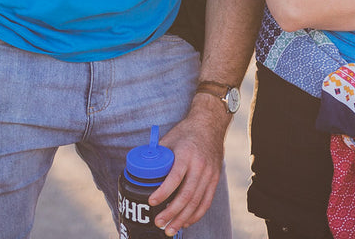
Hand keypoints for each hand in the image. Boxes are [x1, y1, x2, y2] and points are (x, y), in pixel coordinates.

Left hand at [151, 97, 229, 235]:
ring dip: (182, 218)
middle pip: (186, 195)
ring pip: (196, 202)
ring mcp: (209, 173)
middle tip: (158, 222)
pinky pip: (206, 201)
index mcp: (186, 154)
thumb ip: (157, 156)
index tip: (151, 202)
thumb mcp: (169, 139)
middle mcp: (200, 165)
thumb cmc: (186, 133)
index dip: (163, 192)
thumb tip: (139, 170)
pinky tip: (186, 222)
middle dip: (172, 212)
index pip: (175, 177)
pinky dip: (196, 214)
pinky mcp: (215, 179)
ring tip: (170, 229)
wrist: (210, 125)